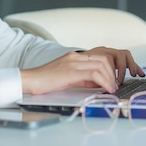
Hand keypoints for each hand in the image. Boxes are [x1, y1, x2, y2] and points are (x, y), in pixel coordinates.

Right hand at [20, 48, 144, 94]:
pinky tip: (106, 89)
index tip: (114, 80)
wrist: (29, 80)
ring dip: (111, 78)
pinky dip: (105, 81)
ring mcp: (73, 62)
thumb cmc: (46, 82)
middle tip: (116, 85)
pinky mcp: (71, 71)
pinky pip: (95, 73)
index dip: (111, 67)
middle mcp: (76, 56)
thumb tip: (99, 84)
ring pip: (102, 64)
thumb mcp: (68, 78)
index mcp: (75, 56)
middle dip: (114, 72)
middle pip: (105, 57)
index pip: (100, 55)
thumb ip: (83, 78)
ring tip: (112, 89)